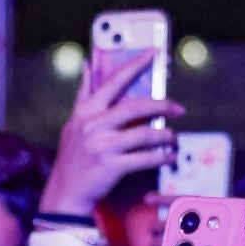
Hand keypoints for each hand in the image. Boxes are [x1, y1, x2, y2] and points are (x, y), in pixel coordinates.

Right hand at [37, 54, 181, 216]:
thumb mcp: (74, 123)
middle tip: (178, 108)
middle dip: (161, 105)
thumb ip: (84, 94)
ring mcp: (102, 146)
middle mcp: (92, 125)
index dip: (135, 65)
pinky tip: (169, 156)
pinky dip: (161, 157)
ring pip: (144, 134)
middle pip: (135, 107)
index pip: (114, 82)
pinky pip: (145, 158)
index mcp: (86, 112)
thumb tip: (87, 65)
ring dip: (165, 135)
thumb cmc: (73, 157)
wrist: (66, 193)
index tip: (154, 52)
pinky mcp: (111, 166)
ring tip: (173, 137)